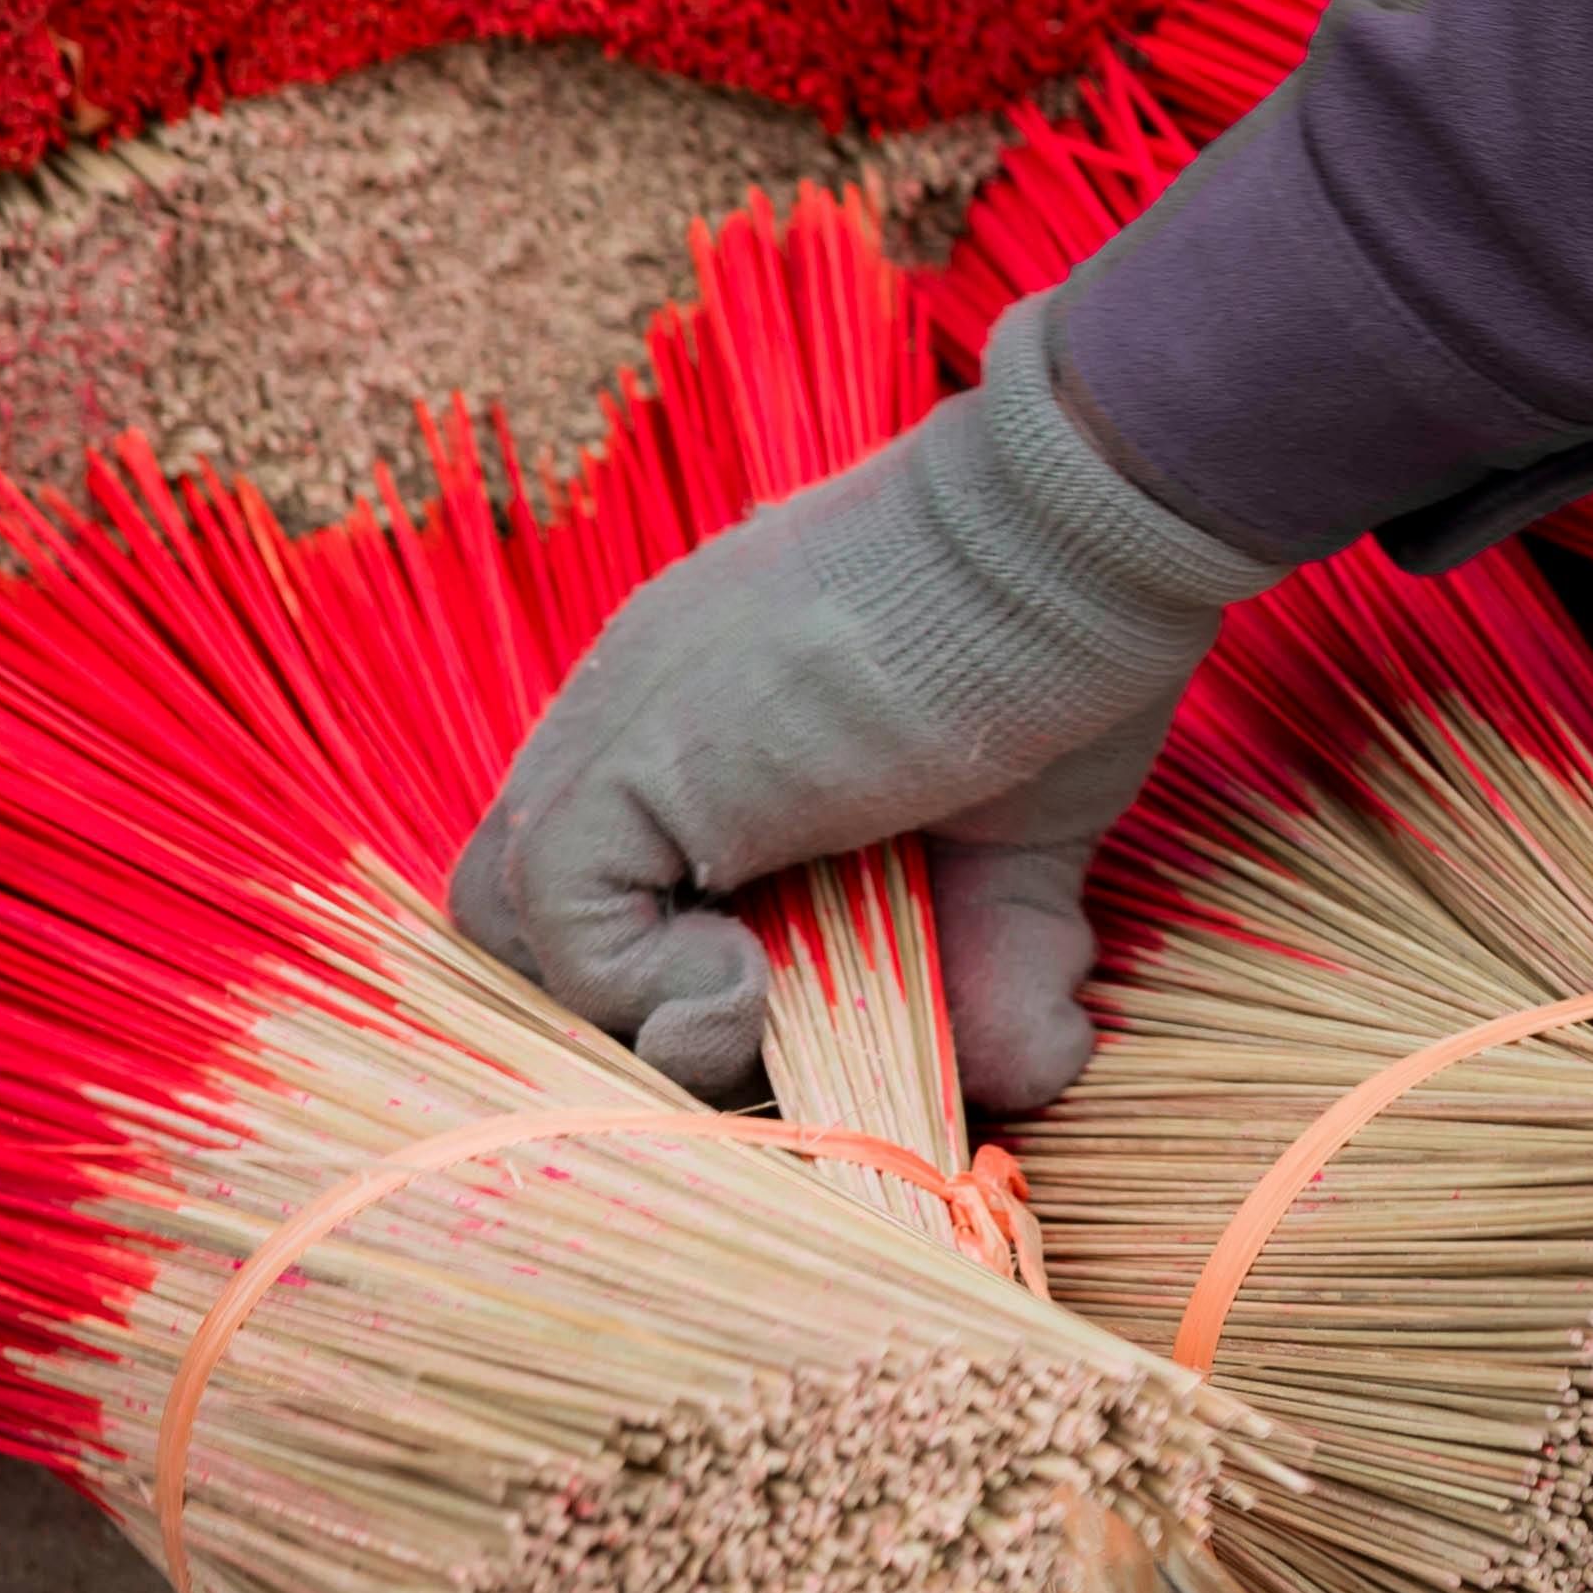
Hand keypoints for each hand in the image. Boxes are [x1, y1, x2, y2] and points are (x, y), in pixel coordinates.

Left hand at [448, 304, 1276, 1114]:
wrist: (1076, 528)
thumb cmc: (1065, 645)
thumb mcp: (1016, 841)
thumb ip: (996, 954)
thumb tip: (1034, 1064)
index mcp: (705, 713)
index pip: (604, 868)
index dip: (670, 964)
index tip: (790, 997)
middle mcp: (633, 711)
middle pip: (532, 911)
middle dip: (635, 1011)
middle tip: (768, 1034)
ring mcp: (619, 733)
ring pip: (517, 930)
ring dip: (633, 1018)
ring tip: (765, 1012)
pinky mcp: (629, 767)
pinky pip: (555, 926)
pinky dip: (645, 993)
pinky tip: (758, 979)